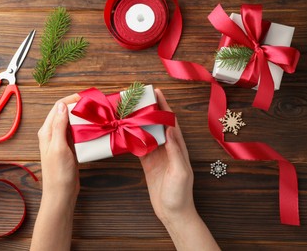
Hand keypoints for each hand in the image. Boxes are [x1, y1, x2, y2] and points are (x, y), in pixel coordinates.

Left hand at [31, 94, 80, 250]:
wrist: (61, 193)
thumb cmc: (58, 172)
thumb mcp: (59, 147)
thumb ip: (59, 126)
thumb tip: (62, 105)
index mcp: (47, 131)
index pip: (58, 107)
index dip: (71, 99)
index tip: (87, 97)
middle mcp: (53, 133)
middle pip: (65, 113)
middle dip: (79, 106)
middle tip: (95, 105)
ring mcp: (61, 141)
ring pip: (72, 122)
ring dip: (83, 117)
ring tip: (97, 114)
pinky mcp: (69, 147)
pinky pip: (77, 133)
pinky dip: (84, 128)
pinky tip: (94, 128)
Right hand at [140, 89, 218, 249]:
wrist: (174, 213)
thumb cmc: (181, 194)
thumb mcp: (180, 172)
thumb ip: (175, 151)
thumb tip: (171, 128)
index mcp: (178, 148)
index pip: (171, 122)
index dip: (164, 106)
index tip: (156, 93)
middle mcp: (168, 148)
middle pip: (158, 124)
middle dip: (150, 110)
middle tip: (139, 98)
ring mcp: (158, 156)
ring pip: (148, 133)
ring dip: (140, 122)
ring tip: (130, 110)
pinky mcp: (149, 164)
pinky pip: (140, 147)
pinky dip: (133, 138)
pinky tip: (126, 132)